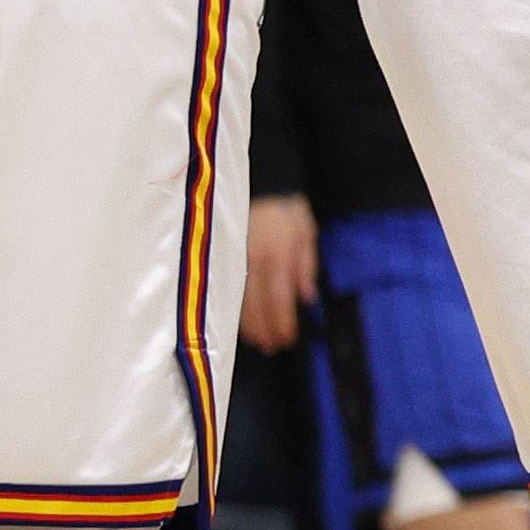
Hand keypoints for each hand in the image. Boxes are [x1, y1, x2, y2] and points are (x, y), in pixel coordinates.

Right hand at [241, 195, 319, 352]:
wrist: (259, 181)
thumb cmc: (287, 208)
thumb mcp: (306, 232)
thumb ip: (306, 266)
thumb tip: (307, 299)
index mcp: (278, 255)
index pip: (279, 299)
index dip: (282, 323)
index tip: (286, 339)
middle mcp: (254, 260)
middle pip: (256, 305)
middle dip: (265, 330)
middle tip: (272, 348)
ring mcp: (234, 258)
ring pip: (238, 300)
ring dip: (248, 325)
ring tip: (257, 341)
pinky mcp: (222, 255)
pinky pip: (227, 288)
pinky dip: (234, 308)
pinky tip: (239, 321)